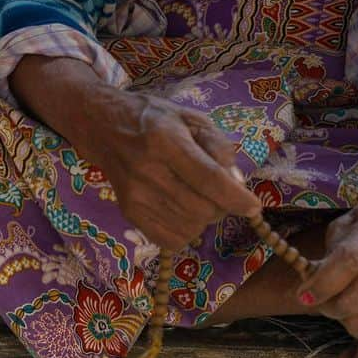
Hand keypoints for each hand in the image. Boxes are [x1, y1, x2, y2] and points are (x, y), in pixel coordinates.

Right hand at [77, 88, 260, 251]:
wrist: (103, 127)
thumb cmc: (154, 119)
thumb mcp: (191, 118)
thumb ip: (218, 146)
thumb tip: (236, 182)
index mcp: (166, 140)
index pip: (208, 178)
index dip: (236, 197)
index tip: (254, 206)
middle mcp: (148, 170)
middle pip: (202, 208)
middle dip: (222, 205)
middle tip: (220, 191)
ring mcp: (136, 195)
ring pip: (191, 227)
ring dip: (206, 217)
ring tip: (199, 196)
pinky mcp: (129, 213)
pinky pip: (172, 240)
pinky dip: (187, 230)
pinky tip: (183, 210)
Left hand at [303, 185, 357, 346]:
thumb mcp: (342, 228)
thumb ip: (327, 258)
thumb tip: (309, 289)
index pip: (348, 263)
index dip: (322, 284)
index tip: (303, 296)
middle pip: (354, 300)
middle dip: (328, 308)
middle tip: (320, 301)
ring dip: (346, 320)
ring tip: (342, 304)